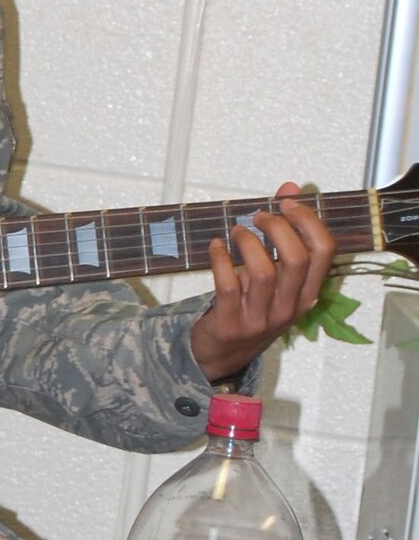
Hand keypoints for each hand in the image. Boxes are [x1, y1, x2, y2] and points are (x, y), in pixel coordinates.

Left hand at [188, 183, 336, 383]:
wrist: (223, 352)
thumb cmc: (252, 306)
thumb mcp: (275, 274)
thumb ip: (285, 231)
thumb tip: (291, 187)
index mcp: (307, 293)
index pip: (325, 251)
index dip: (308, 220)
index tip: (287, 202)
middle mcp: (290, 307)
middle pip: (297, 258)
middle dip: (278, 228)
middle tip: (259, 216)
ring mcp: (261, 319)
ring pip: (263, 271)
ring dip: (248, 242)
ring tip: (236, 231)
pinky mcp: (231, 324)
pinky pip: (228, 285)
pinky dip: (220, 259)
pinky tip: (215, 246)